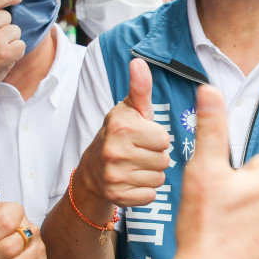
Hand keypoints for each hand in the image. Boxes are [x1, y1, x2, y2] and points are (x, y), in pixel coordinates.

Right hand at [78, 58, 171, 208]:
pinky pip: (150, 196)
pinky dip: (145, 191)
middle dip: (156, 157)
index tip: (144, 137)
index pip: (164, 139)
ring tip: (137, 166)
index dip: (158, 138)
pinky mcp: (117, 196)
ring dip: (152, 173)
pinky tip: (133, 181)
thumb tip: (139, 61)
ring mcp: (114, 176)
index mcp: (121, 126)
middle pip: (164, 160)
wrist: (94, 168)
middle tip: (140, 153)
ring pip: (159, 179)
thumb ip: (139, 87)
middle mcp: (115, 151)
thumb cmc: (120, 133)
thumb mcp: (130, 108)